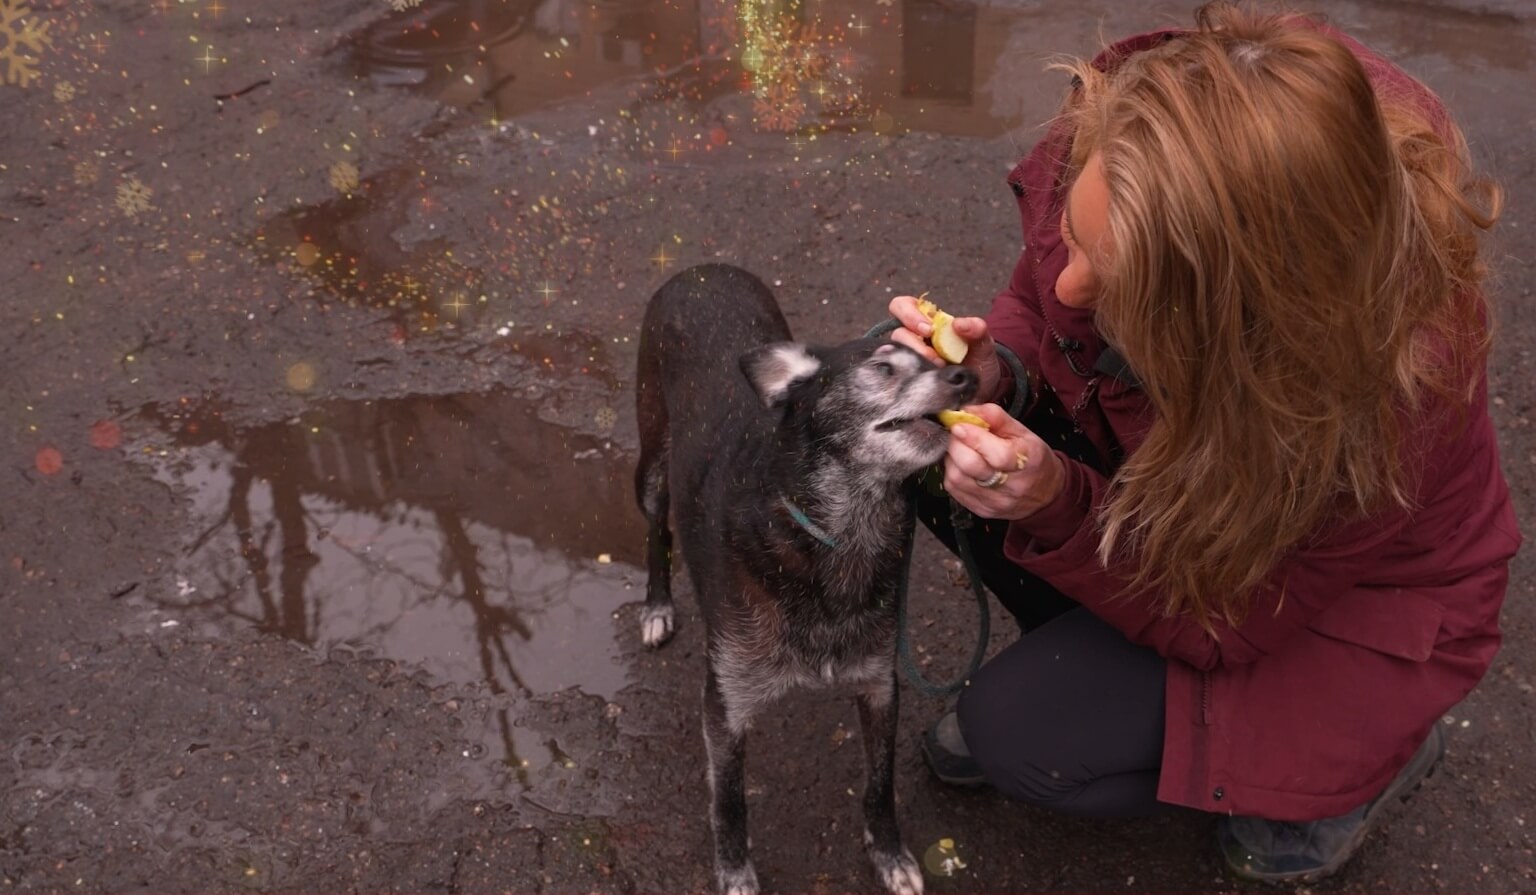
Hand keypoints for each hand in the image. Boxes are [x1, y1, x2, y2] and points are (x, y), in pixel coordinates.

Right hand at [888, 295, 1003, 403]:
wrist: (982, 390)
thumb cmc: (978, 362)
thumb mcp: (983, 344)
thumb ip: (977, 329)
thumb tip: (958, 323)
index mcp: (926, 322)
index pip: (902, 306)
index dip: (909, 314)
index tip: (929, 330)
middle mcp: (913, 340)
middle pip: (897, 333)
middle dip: (913, 343)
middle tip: (934, 357)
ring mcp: (908, 361)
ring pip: (895, 356)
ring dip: (915, 362)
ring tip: (937, 371)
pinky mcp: (907, 381)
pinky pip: (897, 377)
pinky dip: (909, 379)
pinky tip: (926, 383)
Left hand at [943, 403, 1064, 520]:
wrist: (1044, 494)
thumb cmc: (1031, 458)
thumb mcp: (1023, 432)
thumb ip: (995, 417)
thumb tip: (967, 411)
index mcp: (1027, 462)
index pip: (997, 454)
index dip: (973, 437)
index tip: (960, 424)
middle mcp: (1011, 486)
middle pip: (971, 466)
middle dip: (956, 444)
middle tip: (957, 434)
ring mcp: (994, 501)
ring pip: (957, 478)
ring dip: (952, 458)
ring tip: (961, 449)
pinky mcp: (981, 510)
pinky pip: (954, 489)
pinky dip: (952, 472)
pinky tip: (961, 465)